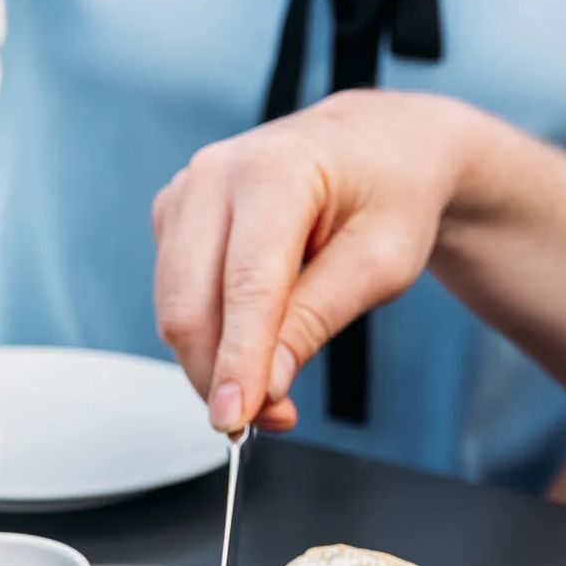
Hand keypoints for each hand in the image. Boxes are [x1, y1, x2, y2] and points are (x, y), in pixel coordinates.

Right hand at [152, 91, 475, 431]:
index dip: (237, 360)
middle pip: (189, 304)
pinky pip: (174, 296)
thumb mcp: (380, 264)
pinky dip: (206, 336)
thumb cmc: (391, 194)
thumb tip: (262, 387)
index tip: (236, 418)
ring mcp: (185, 192)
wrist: (379, 146)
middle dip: (219, 375)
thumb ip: (314, 322)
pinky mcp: (174, 216)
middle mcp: (214, 174)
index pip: (245, 286)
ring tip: (271, 389)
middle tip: (268, 419)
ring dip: (211, 363)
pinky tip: (250, 344)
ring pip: (174, 308)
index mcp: (274, 171)